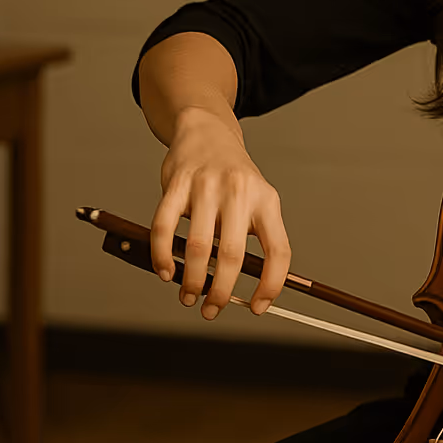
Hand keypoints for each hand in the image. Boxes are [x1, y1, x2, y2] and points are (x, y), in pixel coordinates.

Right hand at [150, 105, 291, 320]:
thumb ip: (253, 238)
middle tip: (212, 309)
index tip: (258, 307)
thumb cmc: (233, 179)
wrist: (207, 133)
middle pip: (233, 255)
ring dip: (192, 280)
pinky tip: (166, 272)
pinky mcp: (177, 183)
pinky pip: (165, 227)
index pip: (279, 250)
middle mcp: (240, 192)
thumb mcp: (257, 200)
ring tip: (189, 295)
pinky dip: (163, 256)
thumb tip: (250, 290)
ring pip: (198, 246)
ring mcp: (207, 186)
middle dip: (222, 291)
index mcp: (267, 201)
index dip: (271, 284)